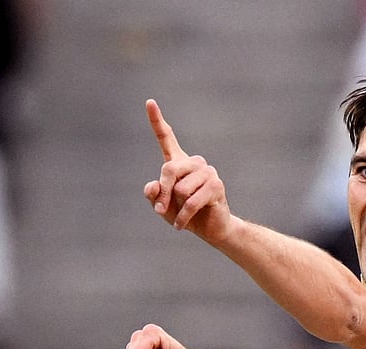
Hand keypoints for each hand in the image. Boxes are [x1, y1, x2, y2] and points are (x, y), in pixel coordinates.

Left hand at [144, 99, 231, 242]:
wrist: (210, 229)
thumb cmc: (184, 214)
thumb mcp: (162, 206)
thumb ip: (153, 195)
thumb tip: (152, 186)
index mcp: (179, 162)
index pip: (166, 138)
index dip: (157, 121)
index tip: (149, 102)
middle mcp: (194, 162)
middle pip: (169, 170)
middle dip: (163, 193)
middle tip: (160, 210)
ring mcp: (207, 172)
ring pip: (180, 189)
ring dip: (176, 208)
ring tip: (181, 214)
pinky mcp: (216, 186)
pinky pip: (191, 202)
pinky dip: (182, 218)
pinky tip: (180, 225)